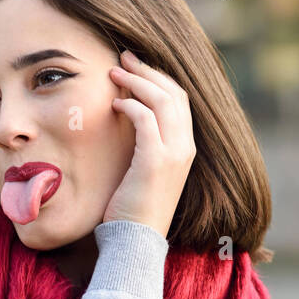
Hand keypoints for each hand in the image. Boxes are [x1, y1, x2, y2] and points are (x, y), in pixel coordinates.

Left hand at [103, 50, 196, 237]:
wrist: (136, 241)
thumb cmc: (133, 209)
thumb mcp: (143, 171)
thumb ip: (143, 145)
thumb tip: (125, 121)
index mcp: (185, 148)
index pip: (179, 100)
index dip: (158, 78)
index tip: (135, 67)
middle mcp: (185, 147)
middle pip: (173, 93)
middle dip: (147, 70)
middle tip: (123, 57)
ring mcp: (174, 154)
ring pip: (162, 100)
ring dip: (137, 81)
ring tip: (114, 72)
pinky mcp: (156, 161)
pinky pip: (146, 119)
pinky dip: (131, 105)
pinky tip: (114, 104)